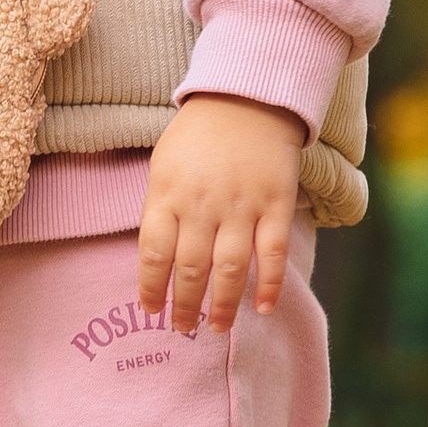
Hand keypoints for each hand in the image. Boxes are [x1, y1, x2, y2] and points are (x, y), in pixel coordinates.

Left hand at [136, 93, 304, 335]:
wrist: (248, 97)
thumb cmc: (198, 136)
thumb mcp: (164, 165)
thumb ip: (160, 208)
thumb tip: (158, 260)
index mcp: (168, 193)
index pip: (154, 253)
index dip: (152, 287)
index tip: (151, 310)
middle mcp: (202, 204)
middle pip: (191, 269)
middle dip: (185, 306)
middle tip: (182, 328)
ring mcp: (242, 205)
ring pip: (230, 269)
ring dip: (223, 305)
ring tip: (216, 328)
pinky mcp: (276, 204)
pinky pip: (273, 254)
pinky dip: (269, 285)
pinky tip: (262, 309)